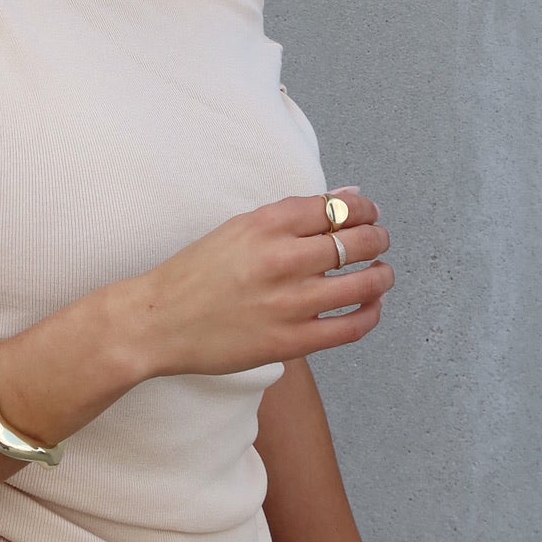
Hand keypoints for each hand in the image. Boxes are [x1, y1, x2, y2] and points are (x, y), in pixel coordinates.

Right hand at [113, 184, 392, 381]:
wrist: (158, 322)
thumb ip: (290, 217)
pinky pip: (351, 327)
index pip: (335, 207)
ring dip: (382, 275)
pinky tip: (372, 307)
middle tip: (380, 240)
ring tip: (382, 273)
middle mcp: (281, 259)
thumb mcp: (237, 230)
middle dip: (377, 237)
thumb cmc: (195, 275)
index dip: (362, 209)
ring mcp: (289, 302)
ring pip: (363, 283)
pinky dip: (371, 314)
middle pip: (356, 241)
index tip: (369, 211)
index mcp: (265, 224)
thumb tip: (344, 200)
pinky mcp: (291, 341)